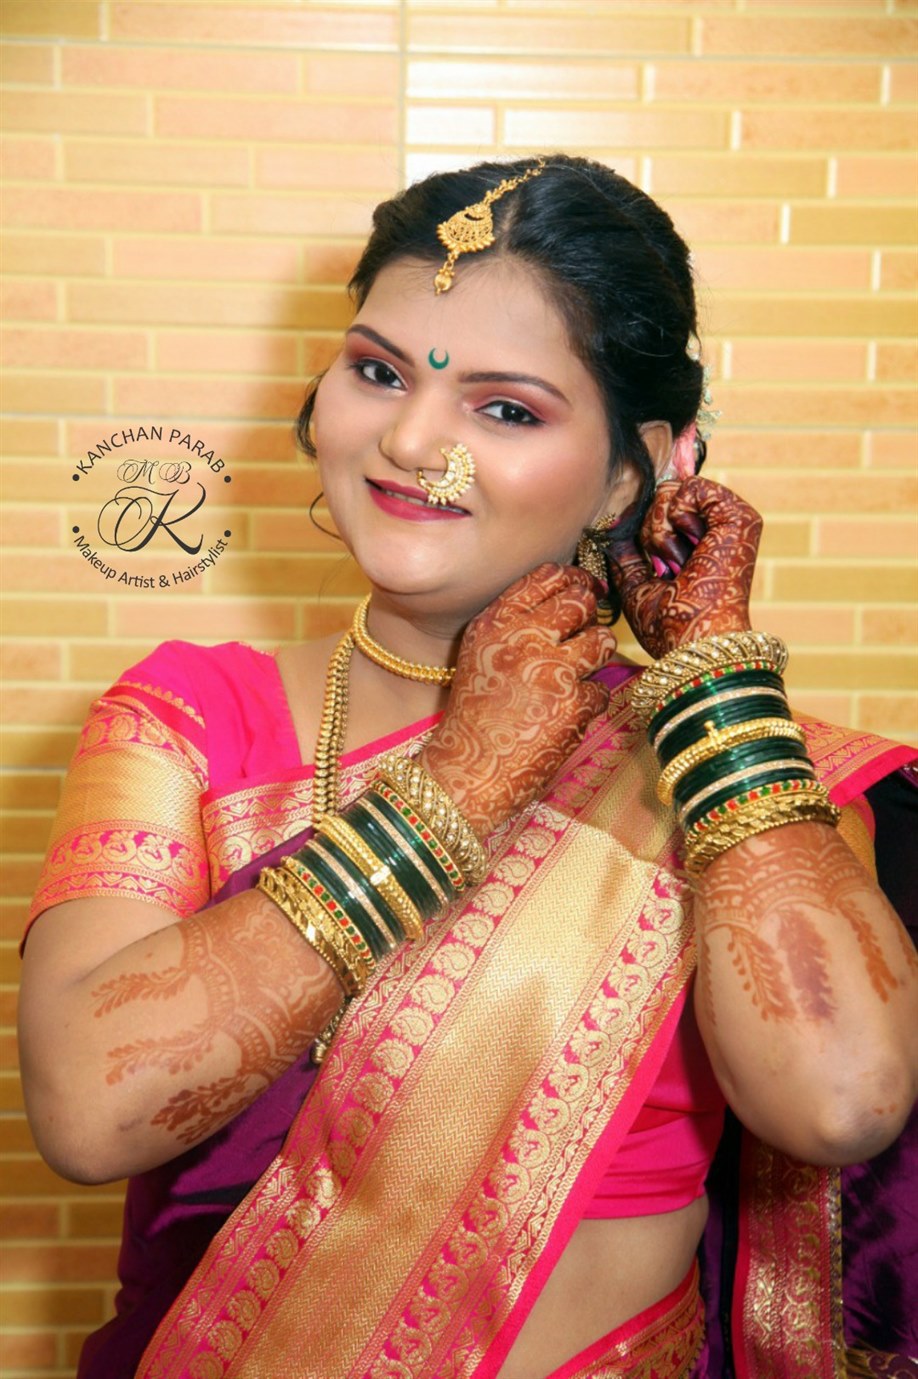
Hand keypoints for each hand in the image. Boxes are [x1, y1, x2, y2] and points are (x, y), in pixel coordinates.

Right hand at [420, 564, 617, 835]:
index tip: (583, 591)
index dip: (574, 580)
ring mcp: (549, 671)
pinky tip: (566, 716)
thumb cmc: (474, 715)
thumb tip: (571, 597)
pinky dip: (589, 704)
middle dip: (589, 617)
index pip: (548, 576)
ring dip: (597, 657)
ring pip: (601, 640)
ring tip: (576, 676)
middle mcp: (521, 639)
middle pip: (580, 602)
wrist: (466, 772)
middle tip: (584, 635)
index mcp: (495, 623)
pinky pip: (602, 690)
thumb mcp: (480, 655)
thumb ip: (515, 624)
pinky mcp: (572, 705)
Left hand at [608, 476, 761, 658]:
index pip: (668, 509)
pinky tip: (687, 546)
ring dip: (660, 530)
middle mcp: (717, 531)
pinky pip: (690, 487)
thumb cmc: (669, 626)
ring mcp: (730, 522)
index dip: (650, 519)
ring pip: (673, 491)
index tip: (647, 551)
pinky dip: (674, 515)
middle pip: (664, 497)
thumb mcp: (638, 587)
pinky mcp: (738, 515)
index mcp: (700, 547)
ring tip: (678, 561)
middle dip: (652, 533)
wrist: (693, 638)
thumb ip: (628, 560)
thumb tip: (613, 535)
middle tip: (667, 565)